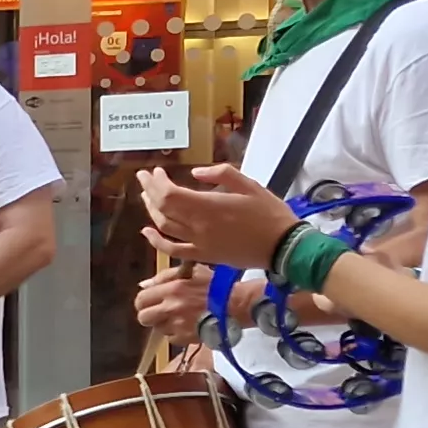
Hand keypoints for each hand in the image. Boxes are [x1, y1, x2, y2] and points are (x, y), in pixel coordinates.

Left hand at [132, 264, 209, 339]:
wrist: (237, 306)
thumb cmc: (215, 286)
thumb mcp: (191, 273)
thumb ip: (165, 277)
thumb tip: (144, 285)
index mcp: (172, 289)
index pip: (141, 299)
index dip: (144, 302)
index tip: (151, 302)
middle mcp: (171, 307)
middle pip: (143, 317)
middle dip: (150, 316)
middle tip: (160, 313)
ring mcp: (177, 325)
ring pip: (157, 329)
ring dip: (165, 325)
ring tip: (179, 318)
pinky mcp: (185, 338)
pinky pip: (171, 338)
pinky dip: (177, 334)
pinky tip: (189, 326)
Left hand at [138, 164, 299, 271]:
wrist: (283, 247)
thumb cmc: (270, 214)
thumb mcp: (250, 185)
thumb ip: (222, 174)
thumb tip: (196, 172)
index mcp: (209, 206)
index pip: (169, 194)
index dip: (156, 183)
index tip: (155, 172)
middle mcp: (199, 226)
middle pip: (162, 208)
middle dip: (149, 191)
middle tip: (144, 178)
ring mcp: (199, 243)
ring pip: (164, 226)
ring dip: (151, 210)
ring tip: (147, 196)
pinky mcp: (204, 255)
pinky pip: (173, 250)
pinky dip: (156, 241)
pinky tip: (147, 231)